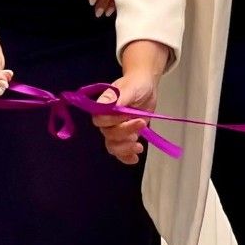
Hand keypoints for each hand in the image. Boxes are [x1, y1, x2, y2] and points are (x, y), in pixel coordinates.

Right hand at [95, 40, 169, 164]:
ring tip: (139, 146)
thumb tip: (106, 104)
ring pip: (113, 146)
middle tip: (141, 123)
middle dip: (125, 133)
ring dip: (125, 149)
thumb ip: (117, 98)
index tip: (129, 115)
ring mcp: (115, 130)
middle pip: (109, 135)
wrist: (144, 87)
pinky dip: (126, 157)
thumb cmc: (135, 85)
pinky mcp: (125, 137)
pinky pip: (120, 151)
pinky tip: (135, 159)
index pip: (100, 120)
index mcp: (103, 107)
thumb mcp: (129, 88)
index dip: (113, 121)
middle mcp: (106, 121)